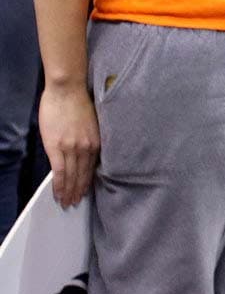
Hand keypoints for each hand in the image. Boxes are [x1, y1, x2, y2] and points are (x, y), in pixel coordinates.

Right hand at [39, 82, 98, 207]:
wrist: (68, 89)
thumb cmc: (78, 102)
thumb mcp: (92, 123)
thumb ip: (89, 138)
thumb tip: (85, 151)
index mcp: (97, 142)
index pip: (93, 168)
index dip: (88, 182)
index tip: (86, 192)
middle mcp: (88, 147)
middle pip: (84, 175)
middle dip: (79, 191)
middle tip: (75, 203)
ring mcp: (73, 148)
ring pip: (72, 177)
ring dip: (69, 192)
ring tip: (67, 203)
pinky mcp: (58, 147)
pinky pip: (60, 172)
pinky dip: (59, 185)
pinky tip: (58, 194)